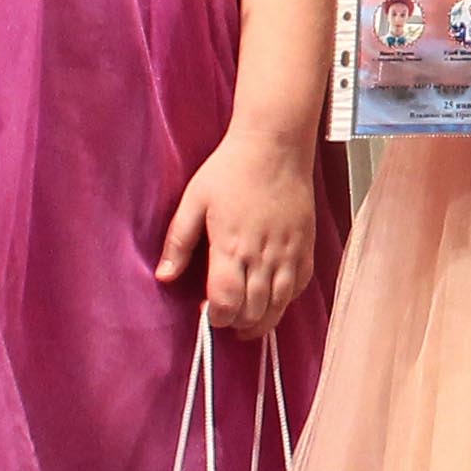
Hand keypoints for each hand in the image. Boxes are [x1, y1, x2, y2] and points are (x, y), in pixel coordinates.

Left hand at [157, 124, 324, 337]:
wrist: (275, 146)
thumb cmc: (231, 170)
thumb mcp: (194, 201)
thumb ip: (179, 242)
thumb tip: (164, 276)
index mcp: (231, 248)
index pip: (226, 303)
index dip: (215, 318)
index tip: (206, 313)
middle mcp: (263, 257)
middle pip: (253, 312)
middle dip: (236, 323)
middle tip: (224, 317)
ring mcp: (289, 254)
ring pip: (279, 307)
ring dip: (261, 320)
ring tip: (246, 320)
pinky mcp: (306, 247)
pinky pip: (299, 288)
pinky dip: (284, 301)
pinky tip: (272, 298)